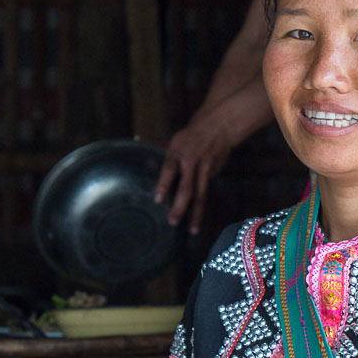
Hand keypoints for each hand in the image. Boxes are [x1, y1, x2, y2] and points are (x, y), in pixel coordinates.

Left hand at [154, 113, 233, 233]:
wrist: (219, 127)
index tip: (157, 199)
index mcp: (178, 152)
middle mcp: (193, 162)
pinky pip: (206, 189)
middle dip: (180, 206)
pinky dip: (200, 202)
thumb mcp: (175, 140)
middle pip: (187, 188)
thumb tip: (137, 141)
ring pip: (201, 195)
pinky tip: (198, 213)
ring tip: (192, 230)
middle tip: (172, 221)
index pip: (169, 170)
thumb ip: (159, 147)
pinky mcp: (216, 173)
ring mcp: (206, 169)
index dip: (164, 185)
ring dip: (197, 214)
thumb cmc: (191, 135)